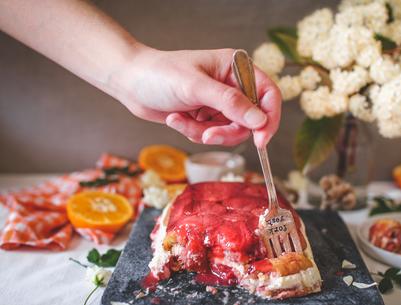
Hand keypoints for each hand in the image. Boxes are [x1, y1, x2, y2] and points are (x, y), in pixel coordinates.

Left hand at [112, 46, 280, 146]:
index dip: (269, 117)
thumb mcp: (196, 87)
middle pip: (249, 120)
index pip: (268, 94)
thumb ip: (230, 103)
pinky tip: (176, 119)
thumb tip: (260, 120)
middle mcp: (232, 86)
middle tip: (208, 134)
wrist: (130, 83)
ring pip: (229, 131)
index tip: (261, 139)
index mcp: (236, 68)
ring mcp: (219, 103)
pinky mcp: (206, 116)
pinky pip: (211, 134)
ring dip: (204, 132)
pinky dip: (194, 132)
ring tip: (181, 120)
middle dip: (226, 131)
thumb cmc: (160, 74)